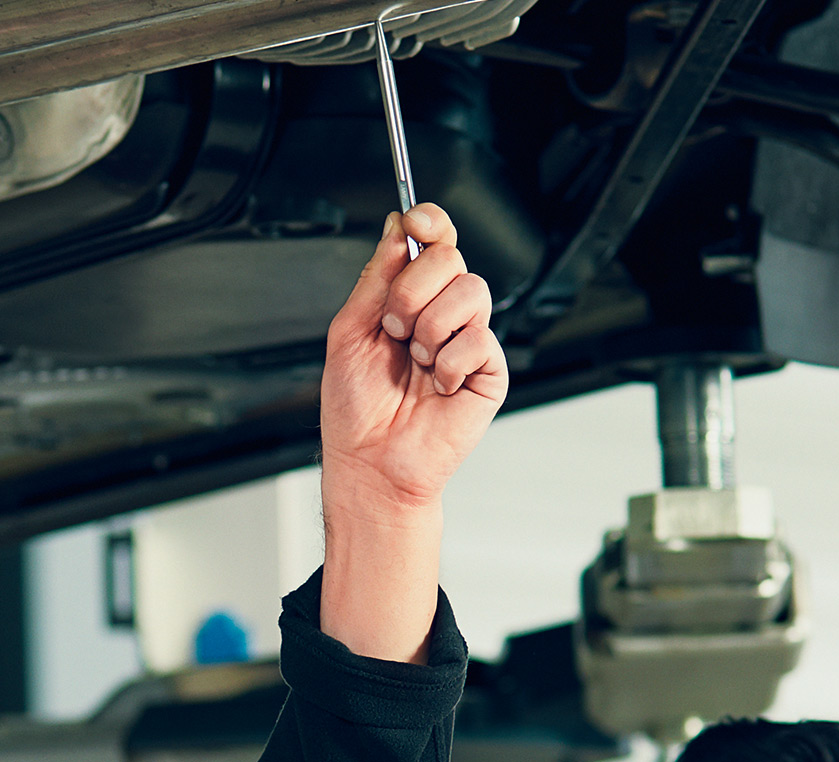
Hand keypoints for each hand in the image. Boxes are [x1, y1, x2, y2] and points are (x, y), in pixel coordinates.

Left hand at [315, 204, 499, 660]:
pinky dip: (448, 363)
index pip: (432, 243)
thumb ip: (375, 277)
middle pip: (451, 258)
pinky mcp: (489, 371)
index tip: (416, 221)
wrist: (370, 463)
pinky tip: (437, 385)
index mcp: (410, 299)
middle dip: (414, 288)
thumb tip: (395, 230)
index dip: (429, 222)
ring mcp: (469, 341)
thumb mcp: (350, 330)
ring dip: (430, 327)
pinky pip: (479, 340)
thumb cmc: (356, 409)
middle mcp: (442, 314)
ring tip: (416, 360)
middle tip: (395, 326)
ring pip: (471, 291)